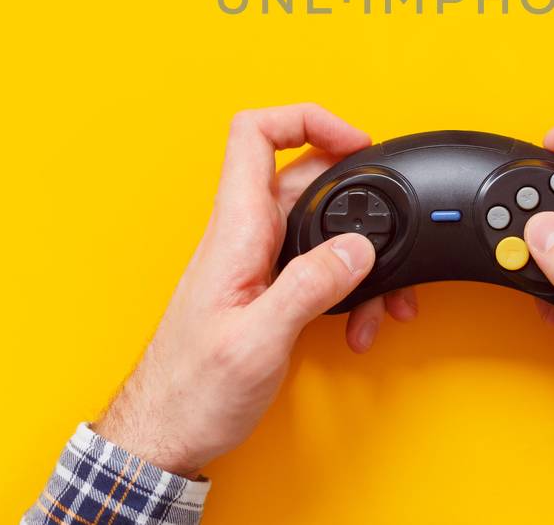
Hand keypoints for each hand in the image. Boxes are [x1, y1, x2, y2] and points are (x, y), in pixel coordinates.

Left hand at [96, 104, 418, 475]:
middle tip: (390, 227)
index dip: (307, 119)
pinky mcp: (264, 290)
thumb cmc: (191, 393)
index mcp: (236, 231)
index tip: (354, 140)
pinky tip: (356, 321)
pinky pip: (315, 265)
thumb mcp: (257, 342)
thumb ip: (308, 287)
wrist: (163, 435)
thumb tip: (357, 246)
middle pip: (305, 177)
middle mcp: (244, 237)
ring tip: (380, 298)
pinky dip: (346, 286)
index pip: (256, 134)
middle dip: (357, 199)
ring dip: (358, 256)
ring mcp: (254, 262)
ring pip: (318, 226)